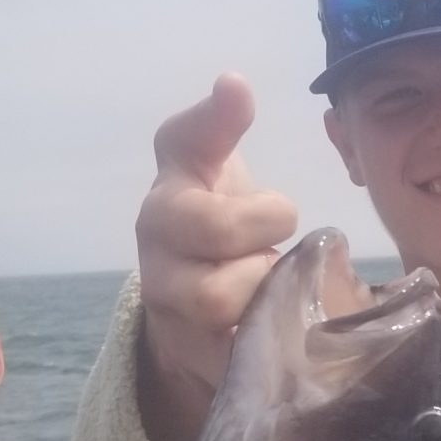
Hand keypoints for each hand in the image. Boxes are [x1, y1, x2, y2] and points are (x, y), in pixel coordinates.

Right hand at [135, 75, 297, 440]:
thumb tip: (232, 84)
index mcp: (171, 192)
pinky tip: (282, 330)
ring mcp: (169, 305)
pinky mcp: (192, 355)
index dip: (213, 119)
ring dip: (263, 291)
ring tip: (278, 283)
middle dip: (261, 231)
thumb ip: (221, 129)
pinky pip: (231, 356)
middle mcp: (157, 246)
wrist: (190, 306)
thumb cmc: (219, 225)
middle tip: (281, 235)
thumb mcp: (218, 175)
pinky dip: (263, 344)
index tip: (238, 92)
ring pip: (218, 301)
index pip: (180, 141)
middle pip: (211, 229)